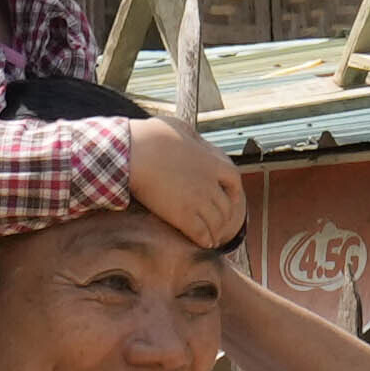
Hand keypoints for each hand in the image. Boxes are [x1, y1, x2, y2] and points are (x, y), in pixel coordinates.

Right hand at [121, 115, 248, 246]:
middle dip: (225, 217)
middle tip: (220, 225)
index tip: (231, 199)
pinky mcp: (183, 215)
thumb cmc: (151, 136)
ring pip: (216, 223)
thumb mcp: (179, 127)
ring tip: (213, 238)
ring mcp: (198, 201)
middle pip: (226, 206)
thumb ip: (192, 137)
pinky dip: (205, 240)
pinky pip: (201, 233)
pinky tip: (204, 243)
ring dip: (216, 232)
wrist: (135, 153)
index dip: (233, 193)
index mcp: (211, 162)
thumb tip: (194, 140)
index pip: (234, 181)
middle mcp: (209, 183)